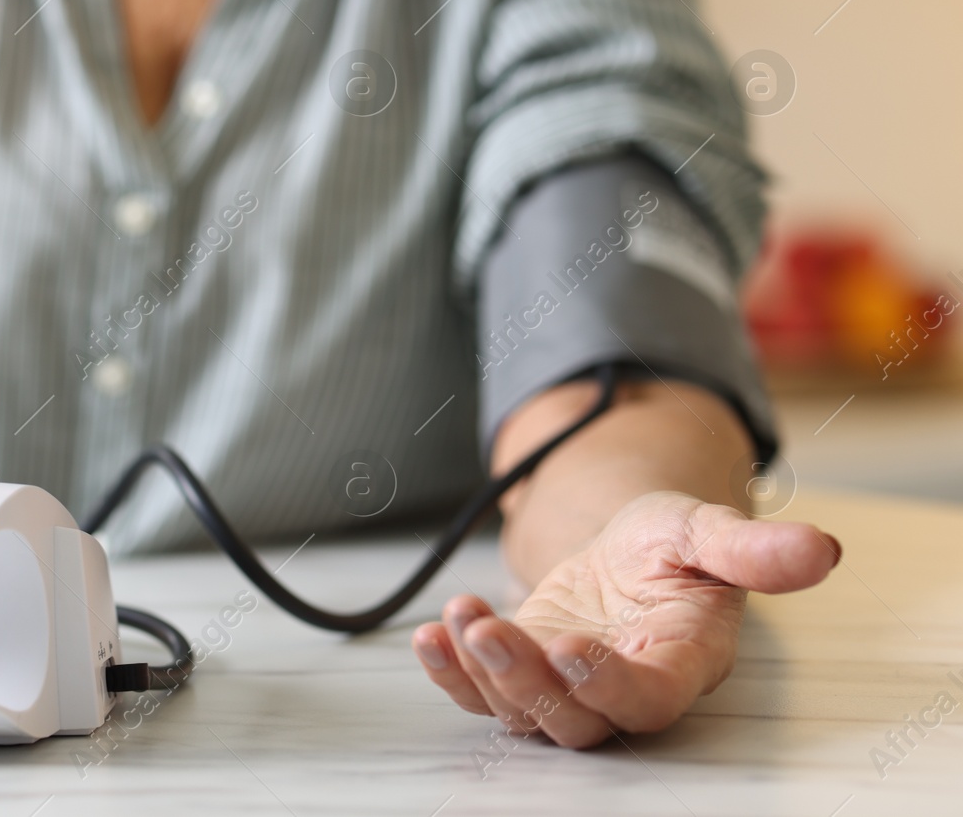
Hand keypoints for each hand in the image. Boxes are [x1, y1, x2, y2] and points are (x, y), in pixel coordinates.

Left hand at [413, 490, 840, 749]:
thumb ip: (754, 550)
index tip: (568, 647)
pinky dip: (451, 673)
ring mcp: (566, 688)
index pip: (646, 698)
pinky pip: (483, 694)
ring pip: (524, 713)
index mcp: (678, 662)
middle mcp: (621, 689)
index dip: (609, 685)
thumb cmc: (671, 545)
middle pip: (575, 719)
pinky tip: (427, 637)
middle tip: (488, 629)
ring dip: (481, 673)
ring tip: (457, 616)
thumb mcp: (707, 530)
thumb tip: (822, 549)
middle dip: (525, 682)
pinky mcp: (523, 673)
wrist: (627, 547)